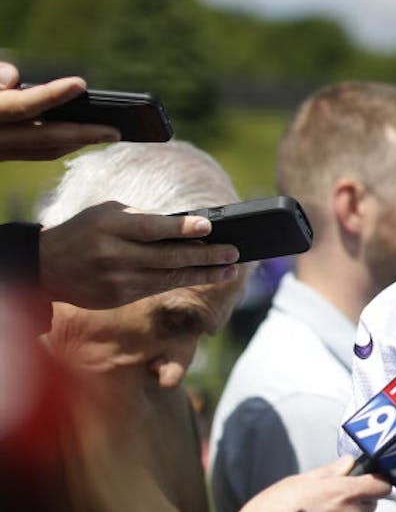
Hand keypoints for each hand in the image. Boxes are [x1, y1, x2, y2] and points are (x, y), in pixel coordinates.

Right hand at [0, 64, 119, 160]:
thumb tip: (13, 77)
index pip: (21, 105)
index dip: (51, 95)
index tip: (80, 84)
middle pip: (43, 137)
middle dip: (83, 133)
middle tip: (116, 131)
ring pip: (43, 150)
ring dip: (78, 142)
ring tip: (108, 135)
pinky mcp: (2, 155)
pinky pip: (35, 153)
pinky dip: (61, 144)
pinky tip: (81, 137)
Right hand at [39, 201, 240, 307]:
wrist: (46, 266)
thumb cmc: (85, 231)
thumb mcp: (106, 213)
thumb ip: (142, 218)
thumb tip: (186, 226)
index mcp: (108, 227)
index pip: (151, 229)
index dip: (181, 229)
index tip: (209, 226)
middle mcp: (112, 255)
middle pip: (167, 257)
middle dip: (205, 256)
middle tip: (233, 252)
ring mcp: (115, 280)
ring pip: (168, 278)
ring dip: (203, 274)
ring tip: (229, 269)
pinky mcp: (117, 298)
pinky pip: (157, 288)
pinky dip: (183, 282)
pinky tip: (204, 276)